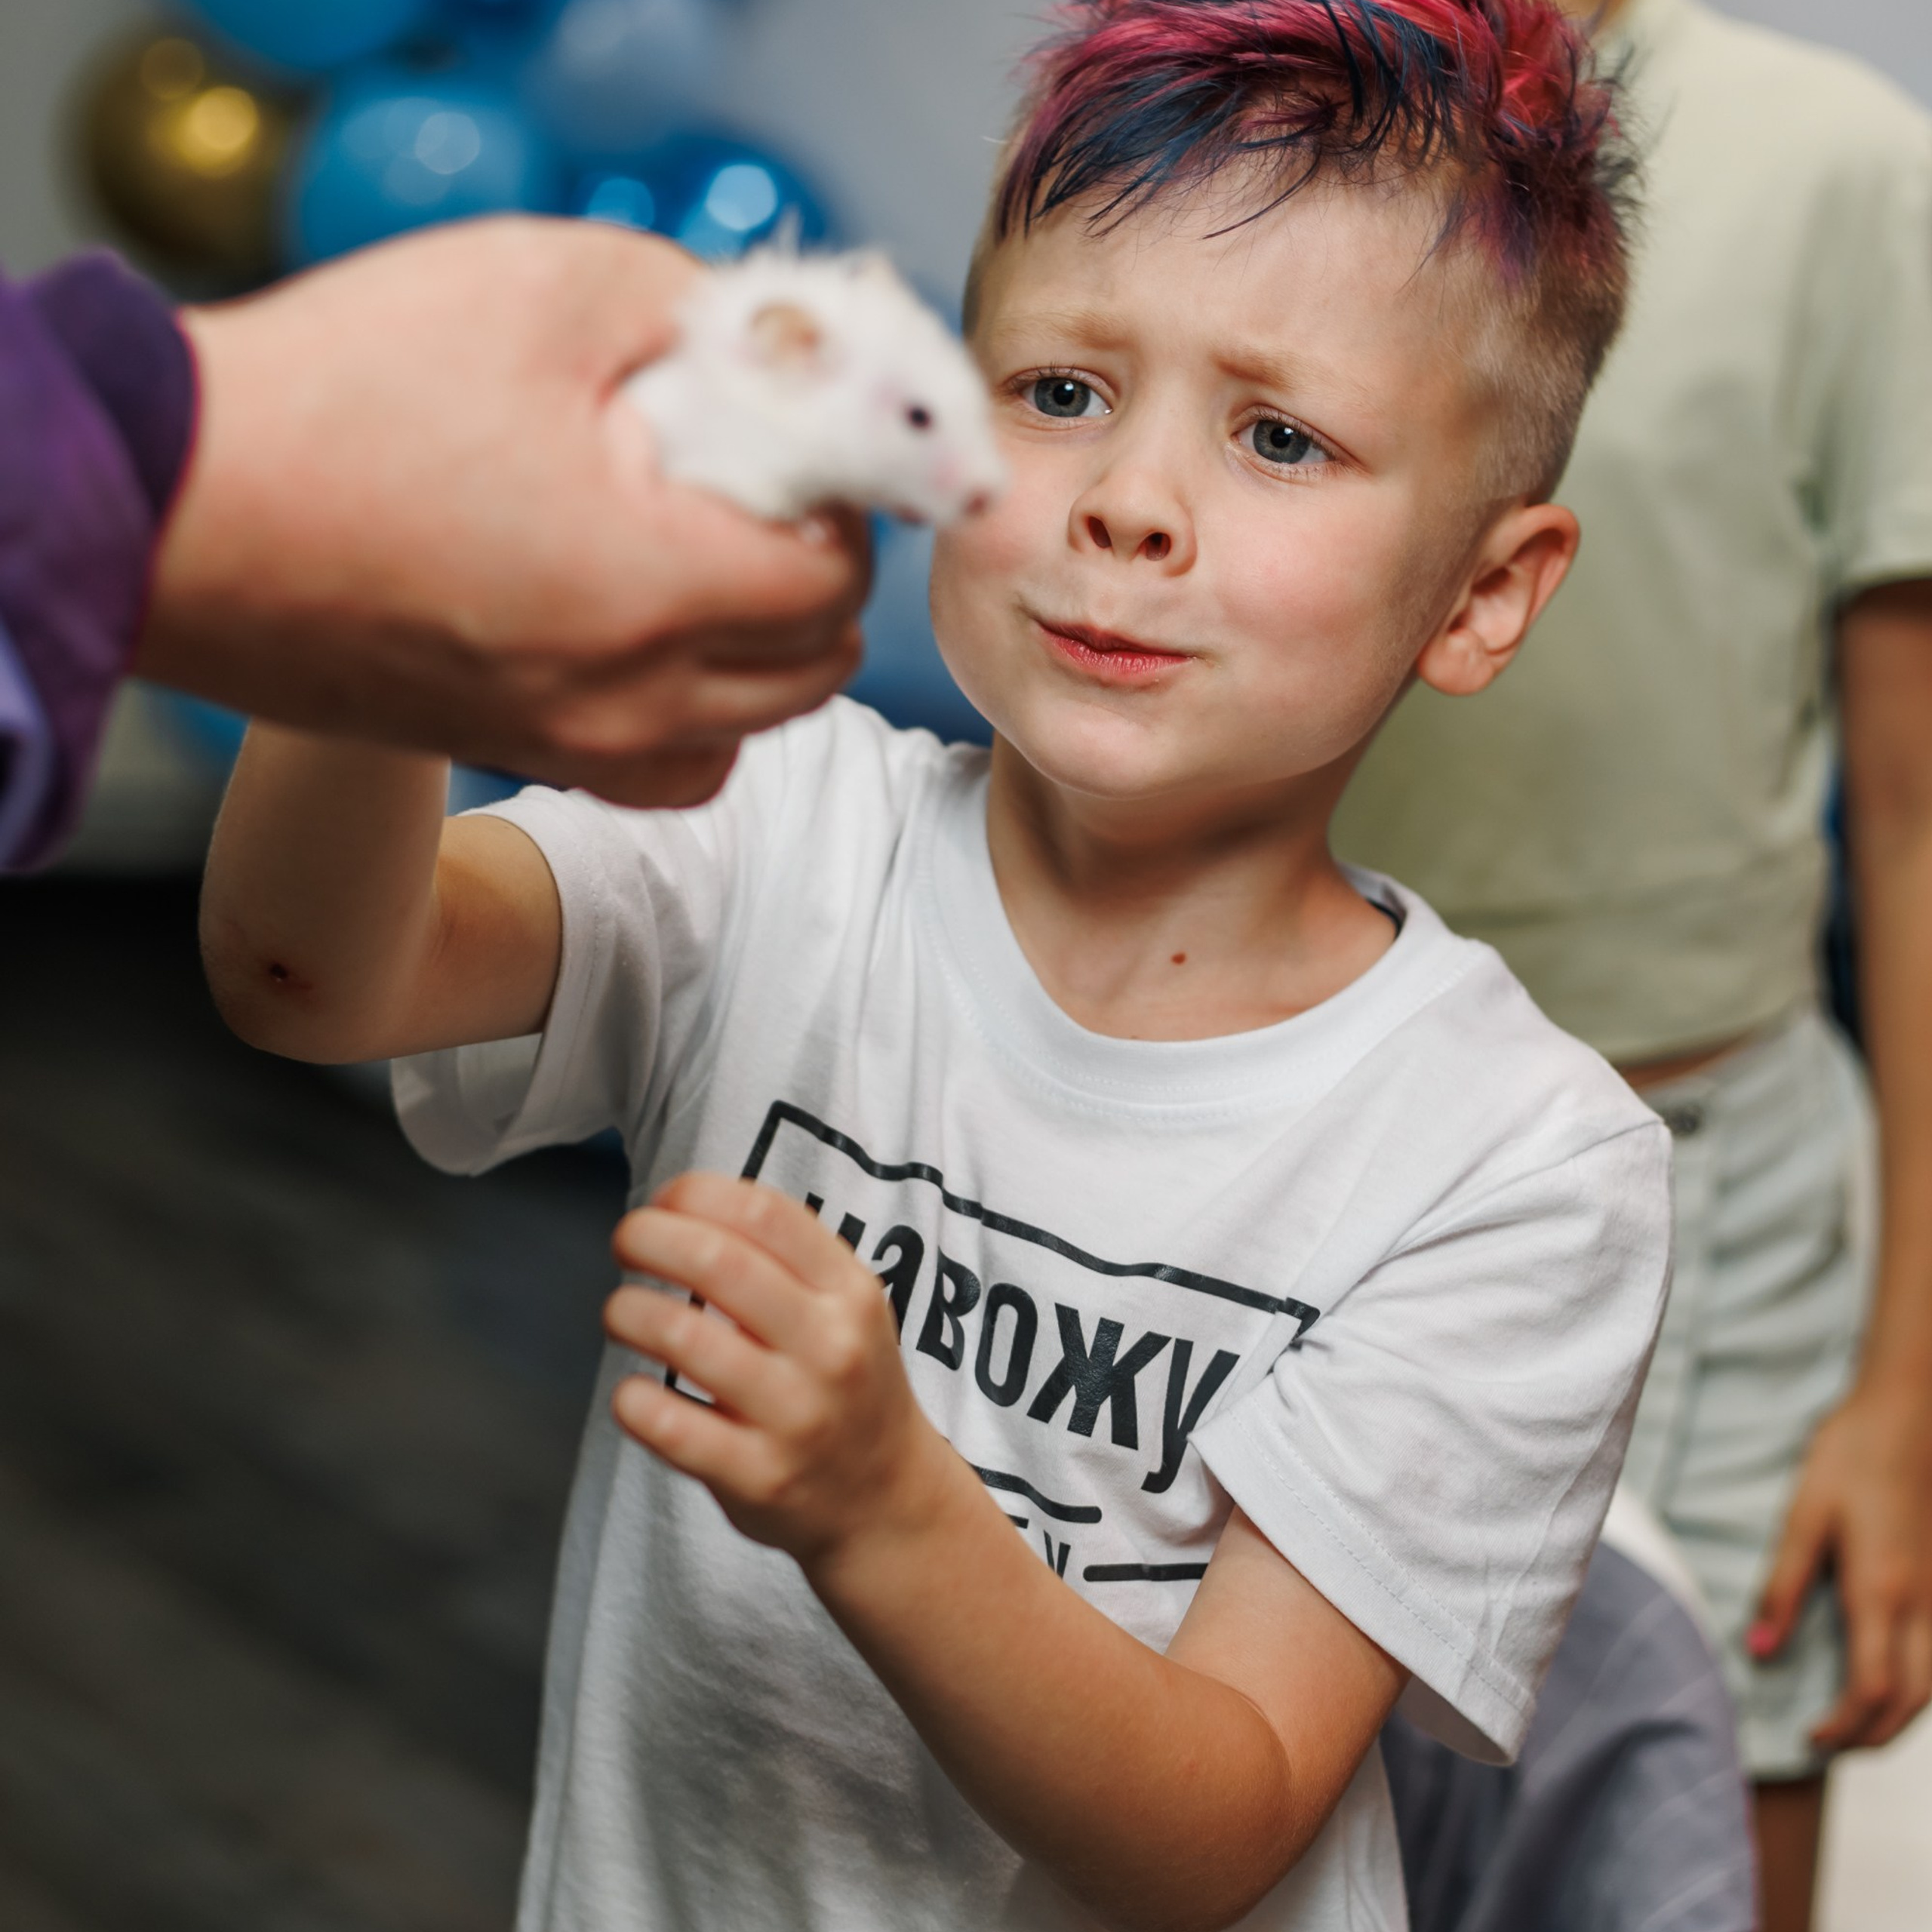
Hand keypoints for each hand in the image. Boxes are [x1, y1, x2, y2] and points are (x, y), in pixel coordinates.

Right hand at [141, 218, 868, 808]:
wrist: (173, 514)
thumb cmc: (341, 397)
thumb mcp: (544, 288)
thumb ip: (690, 308)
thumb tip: (761, 341)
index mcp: (658, 587)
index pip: (835, 581)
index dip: (843, 506)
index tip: (806, 453)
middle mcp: (630, 695)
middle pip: (814, 668)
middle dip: (818, 577)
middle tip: (768, 497)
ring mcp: (571, 741)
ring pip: (748, 733)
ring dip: (768, 656)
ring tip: (718, 569)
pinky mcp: (513, 751)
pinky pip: (666, 772)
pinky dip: (695, 718)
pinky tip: (657, 645)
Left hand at [604, 1175, 953, 1567]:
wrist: (887, 1498)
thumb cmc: (844, 1382)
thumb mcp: (846, 1306)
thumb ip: (782, 1256)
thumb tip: (679, 1206)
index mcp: (851, 1292)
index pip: (764, 1213)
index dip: (695, 1194)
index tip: (663, 1203)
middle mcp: (830, 1348)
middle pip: (718, 1261)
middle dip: (648, 1237)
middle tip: (625, 1242)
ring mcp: (795, 1416)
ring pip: (682, 1336)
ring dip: (626, 1311)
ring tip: (620, 1313)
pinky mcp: (758, 1477)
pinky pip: (668, 1424)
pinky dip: (631, 1399)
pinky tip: (633, 1392)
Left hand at [1751, 1383, 1931, 1751]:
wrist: (1908, 1417)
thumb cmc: (1849, 1458)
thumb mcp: (1803, 1517)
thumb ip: (1781, 1588)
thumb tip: (1759, 1653)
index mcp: (1881, 1592)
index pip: (1871, 1692)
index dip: (1841, 1728)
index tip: (1807, 1739)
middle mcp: (1924, 1606)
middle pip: (1911, 1704)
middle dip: (1872, 1738)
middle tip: (1827, 1747)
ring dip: (1899, 1719)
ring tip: (1854, 1727)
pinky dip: (1919, 1688)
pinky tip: (1891, 1683)